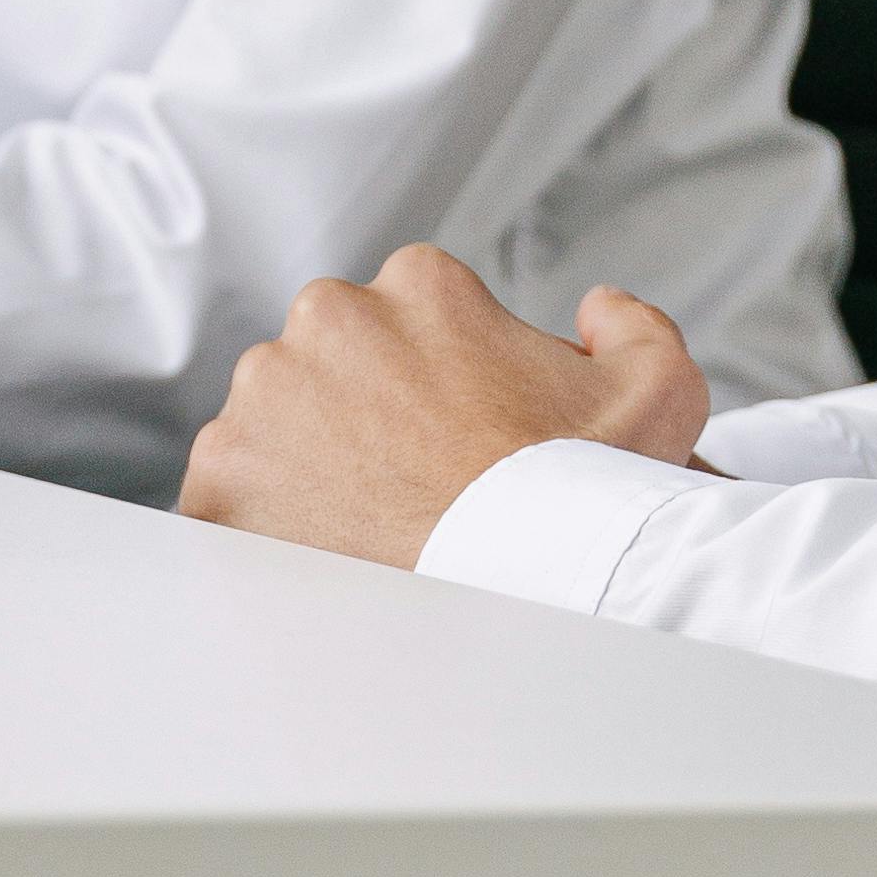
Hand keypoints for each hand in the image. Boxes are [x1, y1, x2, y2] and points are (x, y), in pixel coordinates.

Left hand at [180, 249, 708, 563]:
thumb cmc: (580, 501)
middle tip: (416, 489)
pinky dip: (266, 529)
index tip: (458, 439)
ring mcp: (262, 400)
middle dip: (366, 419)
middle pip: (334, 365)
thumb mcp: (658, 393)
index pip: (410, 320)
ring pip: (277, 427)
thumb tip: (596, 308)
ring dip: (312, 468)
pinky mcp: (218, 481)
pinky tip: (328, 562)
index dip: (441, 385)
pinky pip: (231, 499)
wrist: (512, 592)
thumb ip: (634, 325)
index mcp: (419, 284)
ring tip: (374, 533)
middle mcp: (328, 320)